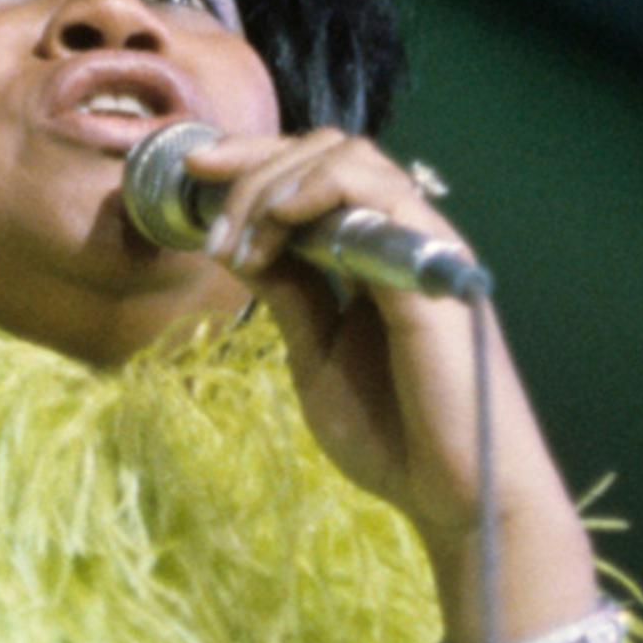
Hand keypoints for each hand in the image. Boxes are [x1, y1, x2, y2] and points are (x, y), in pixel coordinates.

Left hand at [196, 130, 572, 563]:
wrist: (450, 492)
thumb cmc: (393, 437)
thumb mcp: (317, 355)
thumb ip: (289, 295)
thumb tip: (238, 245)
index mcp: (373, 256)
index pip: (313, 178)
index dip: (251, 164)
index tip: (193, 174)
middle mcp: (398, 236)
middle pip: (323, 151)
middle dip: (250, 167)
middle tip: (208, 223)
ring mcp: (416, 243)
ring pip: (345, 156)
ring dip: (274, 184)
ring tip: (239, 241)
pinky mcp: (427, 261)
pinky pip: (374, 190)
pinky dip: (315, 190)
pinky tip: (276, 226)